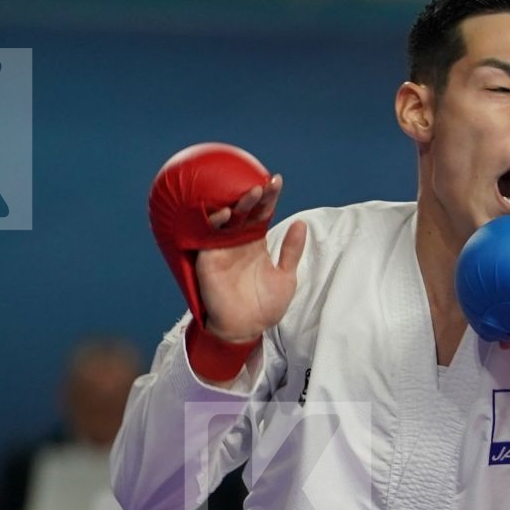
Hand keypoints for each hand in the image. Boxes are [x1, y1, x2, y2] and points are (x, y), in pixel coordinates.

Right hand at [194, 176, 306, 342]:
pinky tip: (225, 213)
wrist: (247, 329)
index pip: (262, 213)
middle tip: (266, 182)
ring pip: (227, 218)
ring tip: (253, 191)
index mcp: (255, 242)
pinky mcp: (208, 258)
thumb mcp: (286, 277)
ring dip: (238, 204)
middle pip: (245, 211)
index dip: (269, 197)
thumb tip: (301, 223)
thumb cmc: (265, 306)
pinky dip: (214, 223)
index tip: (277, 180)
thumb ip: (291, 251)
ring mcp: (222, 247)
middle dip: (255, 195)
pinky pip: (207, 236)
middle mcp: (238, 240)